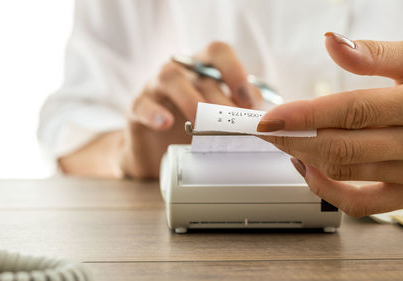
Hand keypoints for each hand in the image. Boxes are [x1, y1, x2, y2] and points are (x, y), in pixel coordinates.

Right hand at [121, 41, 261, 178]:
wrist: (158, 153)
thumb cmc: (195, 128)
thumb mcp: (221, 118)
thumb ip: (241, 110)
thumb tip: (265, 115)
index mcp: (203, 69)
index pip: (218, 51)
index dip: (235, 71)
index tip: (248, 102)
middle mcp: (181, 72)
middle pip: (200, 73)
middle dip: (220, 100)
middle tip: (233, 126)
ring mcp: (156, 87)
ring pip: (170, 77)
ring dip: (191, 100)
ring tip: (202, 124)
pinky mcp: (137, 108)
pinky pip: (141, 104)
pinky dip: (153, 112)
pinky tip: (166, 123)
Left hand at [258, 32, 402, 216]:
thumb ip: (373, 52)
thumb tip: (331, 42)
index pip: (353, 111)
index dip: (305, 115)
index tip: (271, 117)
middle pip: (343, 147)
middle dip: (294, 139)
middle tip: (268, 129)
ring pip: (346, 172)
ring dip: (305, 158)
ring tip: (286, 140)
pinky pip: (361, 205)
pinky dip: (328, 190)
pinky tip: (310, 170)